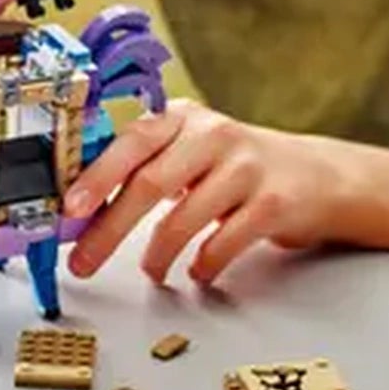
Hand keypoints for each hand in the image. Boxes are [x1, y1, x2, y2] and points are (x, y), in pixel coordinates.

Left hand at [61, 102, 346, 288]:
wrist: (318, 176)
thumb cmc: (238, 168)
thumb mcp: (190, 151)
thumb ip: (144, 168)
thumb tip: (83, 209)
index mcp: (183, 118)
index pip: (130, 142)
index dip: (96, 176)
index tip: (70, 209)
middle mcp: (214, 135)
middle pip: (148, 183)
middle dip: (109, 229)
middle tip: (84, 261)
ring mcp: (247, 167)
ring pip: (184, 218)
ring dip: (157, 254)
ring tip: (151, 271)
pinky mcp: (274, 203)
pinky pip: (224, 242)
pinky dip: (204, 264)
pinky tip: (198, 271)